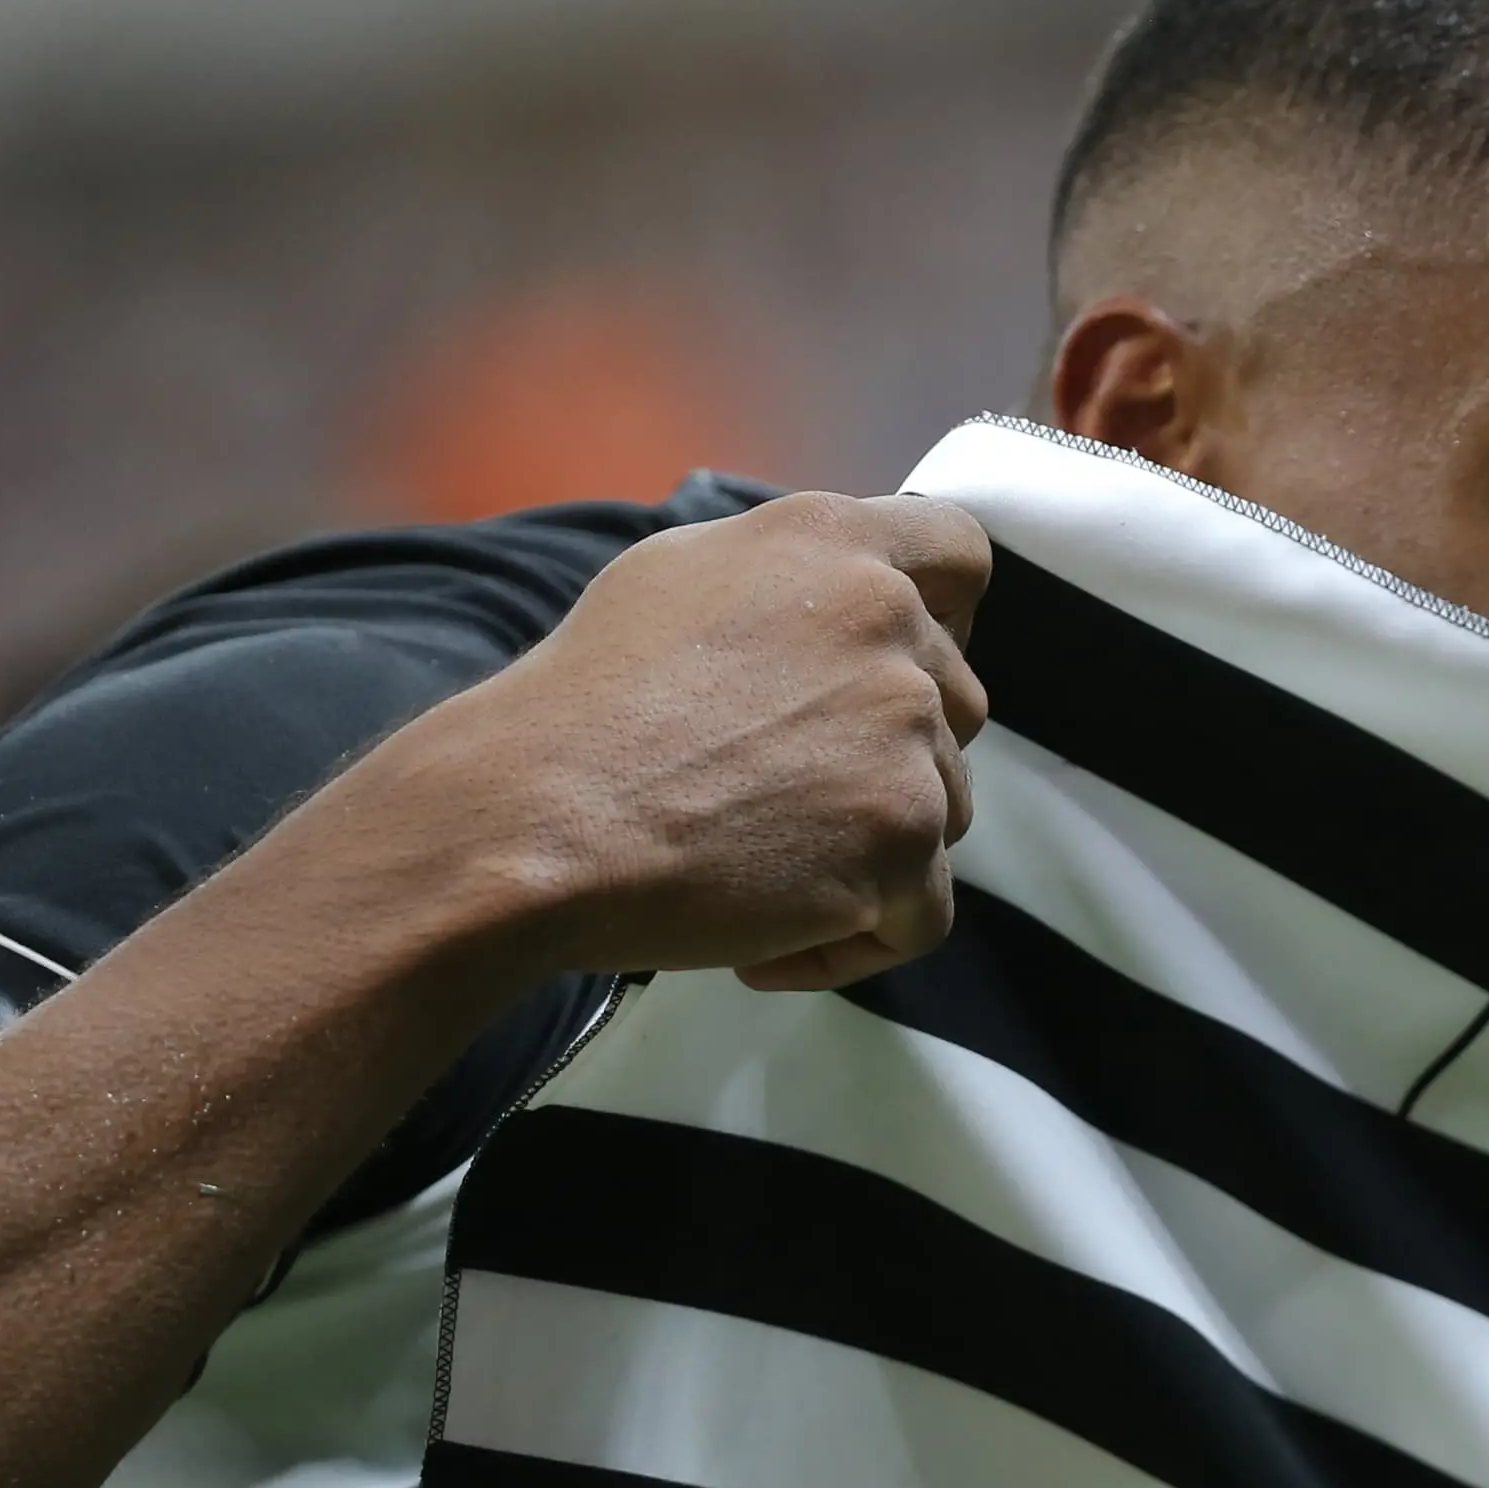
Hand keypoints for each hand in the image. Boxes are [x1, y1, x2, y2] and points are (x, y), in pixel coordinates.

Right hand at [413, 491, 992, 991]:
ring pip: (944, 809)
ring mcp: (907, 732)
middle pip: (955, 705)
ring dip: (867, 850)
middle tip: (773, 795)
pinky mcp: (904, 838)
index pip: (959, 553)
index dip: (947, 617)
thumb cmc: (581, 706)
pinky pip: (921, 913)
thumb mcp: (677, 576)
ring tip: (749, 864)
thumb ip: (789, 576)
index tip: (894, 670)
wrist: (529, 821)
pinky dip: (849, 942)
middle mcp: (891, 622)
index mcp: (837, 543)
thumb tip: (850, 594)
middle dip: (888, 757)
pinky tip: (760, 944)